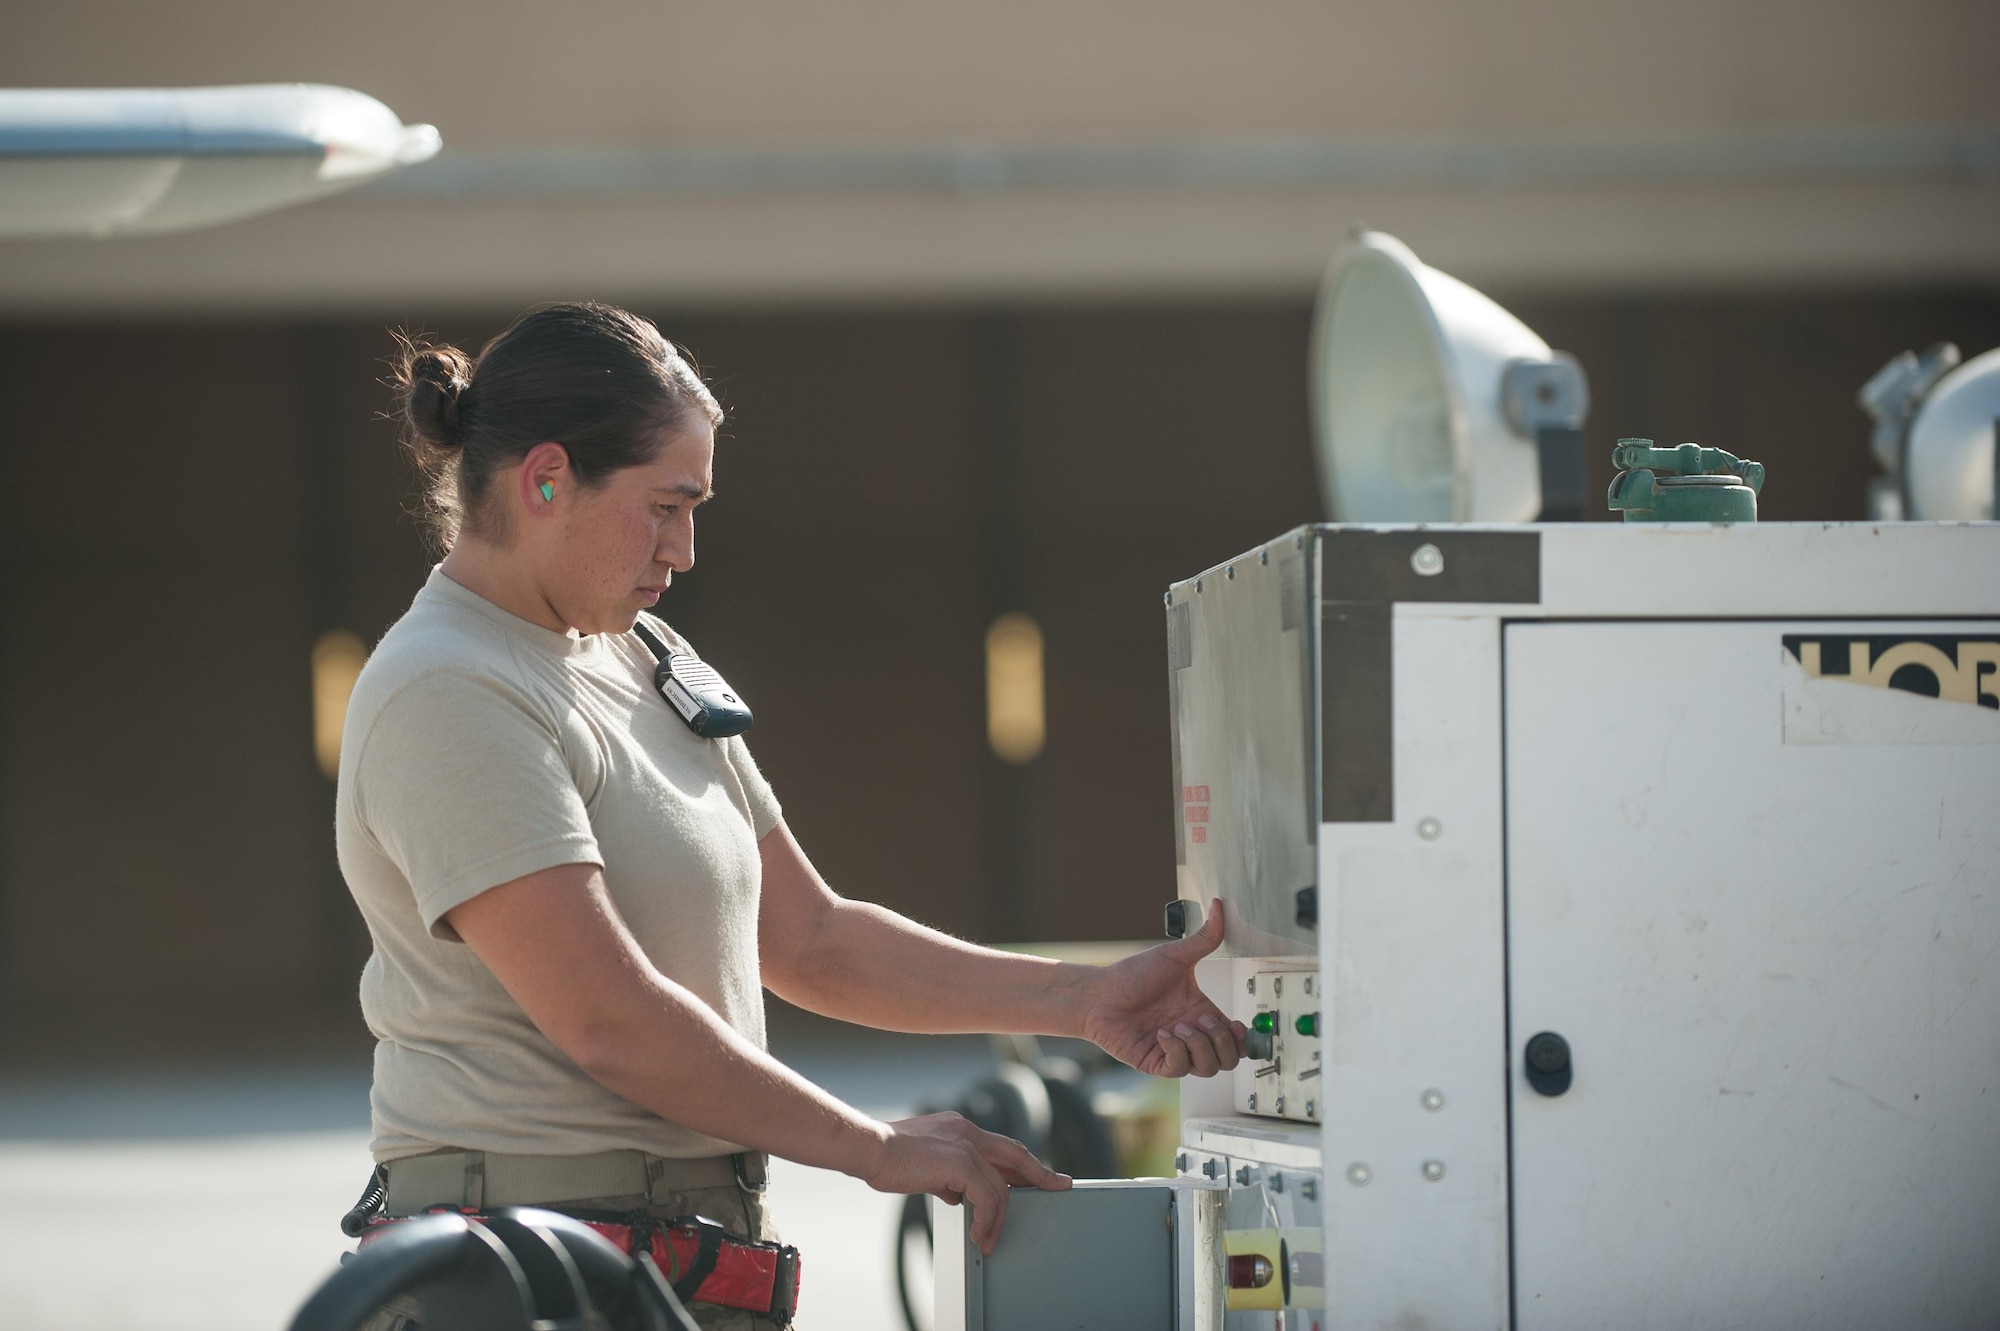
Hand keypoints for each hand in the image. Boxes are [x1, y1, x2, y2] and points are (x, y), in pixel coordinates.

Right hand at [862, 1111, 1070, 1254]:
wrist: (870, 1148)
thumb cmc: (888, 1157)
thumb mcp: (924, 1165)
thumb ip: (945, 1175)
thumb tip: (957, 1194)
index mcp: (959, 1128)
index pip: (1001, 1147)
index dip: (1021, 1163)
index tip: (1039, 1173)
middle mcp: (967, 1131)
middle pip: (1016, 1155)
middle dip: (1040, 1173)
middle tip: (1060, 1185)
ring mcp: (966, 1144)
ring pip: (1000, 1186)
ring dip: (998, 1218)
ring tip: (989, 1240)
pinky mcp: (962, 1162)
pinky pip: (987, 1197)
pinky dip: (987, 1219)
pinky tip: (979, 1234)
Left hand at [1080, 900, 1244, 1076]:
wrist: (1099, 994)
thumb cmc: (1132, 976)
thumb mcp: (1175, 956)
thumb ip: (1204, 938)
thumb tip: (1220, 907)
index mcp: (1201, 1013)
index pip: (1235, 1037)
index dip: (1243, 1038)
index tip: (1236, 1025)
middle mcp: (1191, 1035)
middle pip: (1228, 1058)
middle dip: (1222, 1041)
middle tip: (1201, 1020)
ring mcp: (1175, 1051)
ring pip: (1208, 1068)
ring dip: (1198, 1046)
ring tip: (1179, 1025)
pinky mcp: (1156, 1062)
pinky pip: (1179, 1069)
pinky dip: (1176, 1051)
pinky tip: (1163, 1034)